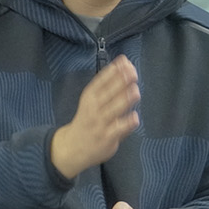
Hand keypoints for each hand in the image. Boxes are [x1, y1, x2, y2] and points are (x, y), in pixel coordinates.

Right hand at [51, 55, 139, 178]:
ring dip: (124, 100)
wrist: (73, 147)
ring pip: (113, 110)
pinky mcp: (108, 137)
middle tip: (133, 73)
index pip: (101, 80)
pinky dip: (127, 123)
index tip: (125, 62)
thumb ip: (109, 82)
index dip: (113, 71)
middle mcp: (93, 108)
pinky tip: (134, 117)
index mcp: (90, 96)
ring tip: (135, 91)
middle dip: (120, 82)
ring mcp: (100, 123)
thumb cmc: (89, 118)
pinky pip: (119, 129)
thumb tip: (125, 61)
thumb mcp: (92, 99)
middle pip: (108, 93)